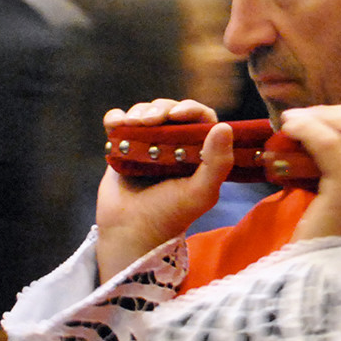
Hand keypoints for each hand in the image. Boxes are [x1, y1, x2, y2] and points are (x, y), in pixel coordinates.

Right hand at [94, 99, 233, 281]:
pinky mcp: (124, 147)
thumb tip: (224, 127)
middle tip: (150, 121)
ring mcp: (148, 144)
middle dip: (160, 109)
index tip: (178, 113)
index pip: (201, 119)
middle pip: (171, 110)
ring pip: (145, 112)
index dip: (191, 109)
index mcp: (198, 152)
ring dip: (138, 112)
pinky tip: (116, 125)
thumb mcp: (201, 193)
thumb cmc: (170, 215)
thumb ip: (218, 163)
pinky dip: (116, 118)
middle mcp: (174, 145)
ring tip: (133, 125)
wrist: (131, 232)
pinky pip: (120, 122)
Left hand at [281, 105, 340, 243]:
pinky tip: (290, 129)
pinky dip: (306, 128)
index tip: (327, 120)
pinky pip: (328, 142)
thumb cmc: (335, 237)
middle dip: (335, 111)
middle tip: (305, 120)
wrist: (328, 281)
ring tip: (293, 123)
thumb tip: (334, 123)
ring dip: (318, 116)